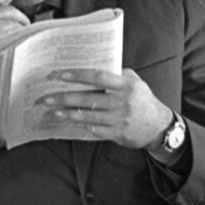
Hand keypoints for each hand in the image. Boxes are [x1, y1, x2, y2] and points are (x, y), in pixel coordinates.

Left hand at [37, 69, 173, 149]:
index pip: (96, 77)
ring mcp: (119, 119)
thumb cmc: (143, 100)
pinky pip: (94, 129)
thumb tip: (91, 70)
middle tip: (44, 98)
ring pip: (87, 116)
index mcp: (125, 85)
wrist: (160, 127)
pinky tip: (67, 122)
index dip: (75, 75)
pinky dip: (80, 125)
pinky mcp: (117, 134)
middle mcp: (122, 102)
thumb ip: (116, 74)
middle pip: (86, 98)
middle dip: (63, 98)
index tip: (57, 75)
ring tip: (51, 111)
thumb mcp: (135, 82)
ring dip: (66, 114)